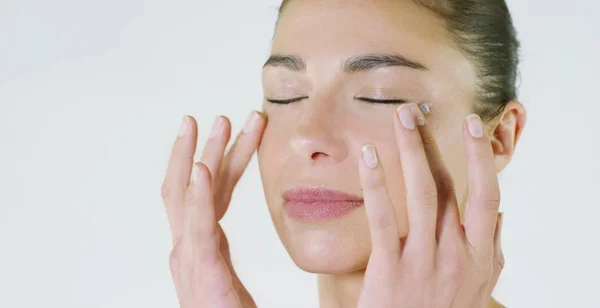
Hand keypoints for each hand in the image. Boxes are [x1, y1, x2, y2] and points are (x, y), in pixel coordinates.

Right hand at [161, 112, 265, 307]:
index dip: (218, 159)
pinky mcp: (199, 268)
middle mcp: (187, 244)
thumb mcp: (226, 281)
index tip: (233, 131)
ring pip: (191, 194)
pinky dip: (197, 194)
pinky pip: (197, 224)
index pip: (211, 192)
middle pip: (193, 184)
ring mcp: (188, 254)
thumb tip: (223, 235)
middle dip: (204, 147)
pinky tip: (201, 167)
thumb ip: (219, 256)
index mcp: (198, 246)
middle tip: (218, 115)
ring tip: (212, 121)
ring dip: (201, 154)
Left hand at [357, 104, 503, 307]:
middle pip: (449, 186)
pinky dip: (377, 183)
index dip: (481, 157)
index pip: (487, 196)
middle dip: (433, 143)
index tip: (473, 125)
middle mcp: (456, 253)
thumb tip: (500, 218)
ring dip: (411, 150)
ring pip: (422, 193)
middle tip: (416, 110)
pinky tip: (368, 156)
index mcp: (479, 256)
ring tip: (399, 119)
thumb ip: (492, 253)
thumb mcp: (478, 289)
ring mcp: (424, 260)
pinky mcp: (392, 268)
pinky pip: (384, 218)